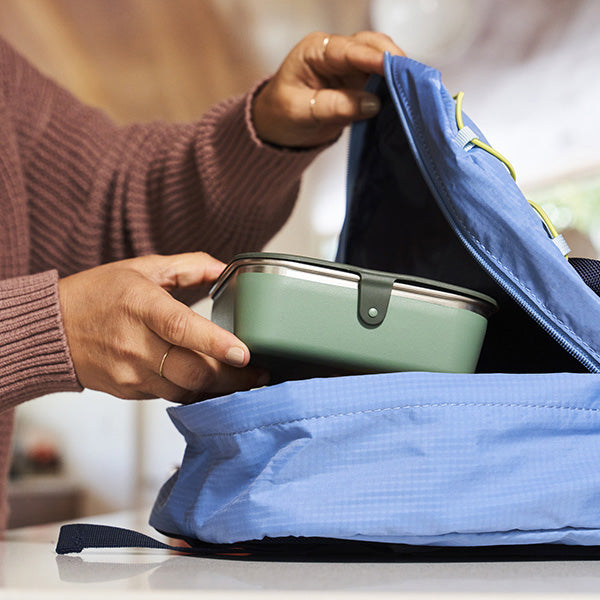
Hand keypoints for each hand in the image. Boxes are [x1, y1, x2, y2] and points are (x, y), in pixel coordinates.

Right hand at [58, 252, 265, 402]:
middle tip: (260, 374)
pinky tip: (211, 384)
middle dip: (233, 377)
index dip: (216, 344)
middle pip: (192, 370)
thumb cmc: (97, 294)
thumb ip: (188, 266)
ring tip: (244, 382)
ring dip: (219, 389)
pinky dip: (195, 392)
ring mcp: (130, 372)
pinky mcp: (129, 391)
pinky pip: (171, 396)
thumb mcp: (142, 268)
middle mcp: (134, 343)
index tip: (245, 353)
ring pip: (186, 390)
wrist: (50, 330)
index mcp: (140, 306)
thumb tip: (226, 268)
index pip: (181, 328)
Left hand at [252, 31, 403, 147]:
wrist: (278, 129)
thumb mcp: (300, 112)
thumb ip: (333, 106)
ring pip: (382, 60)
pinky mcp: (360, 84)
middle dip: (394, 60)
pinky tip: (407, 97)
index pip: (349, 50)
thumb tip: (371, 103)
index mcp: (315, 51)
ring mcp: (350, 67)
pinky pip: (383, 80)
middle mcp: (336, 52)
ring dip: (399, 73)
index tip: (395, 67)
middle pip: (371, 46)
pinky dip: (395, 87)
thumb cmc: (280, 115)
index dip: (374, 57)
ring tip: (416, 89)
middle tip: (414, 79)